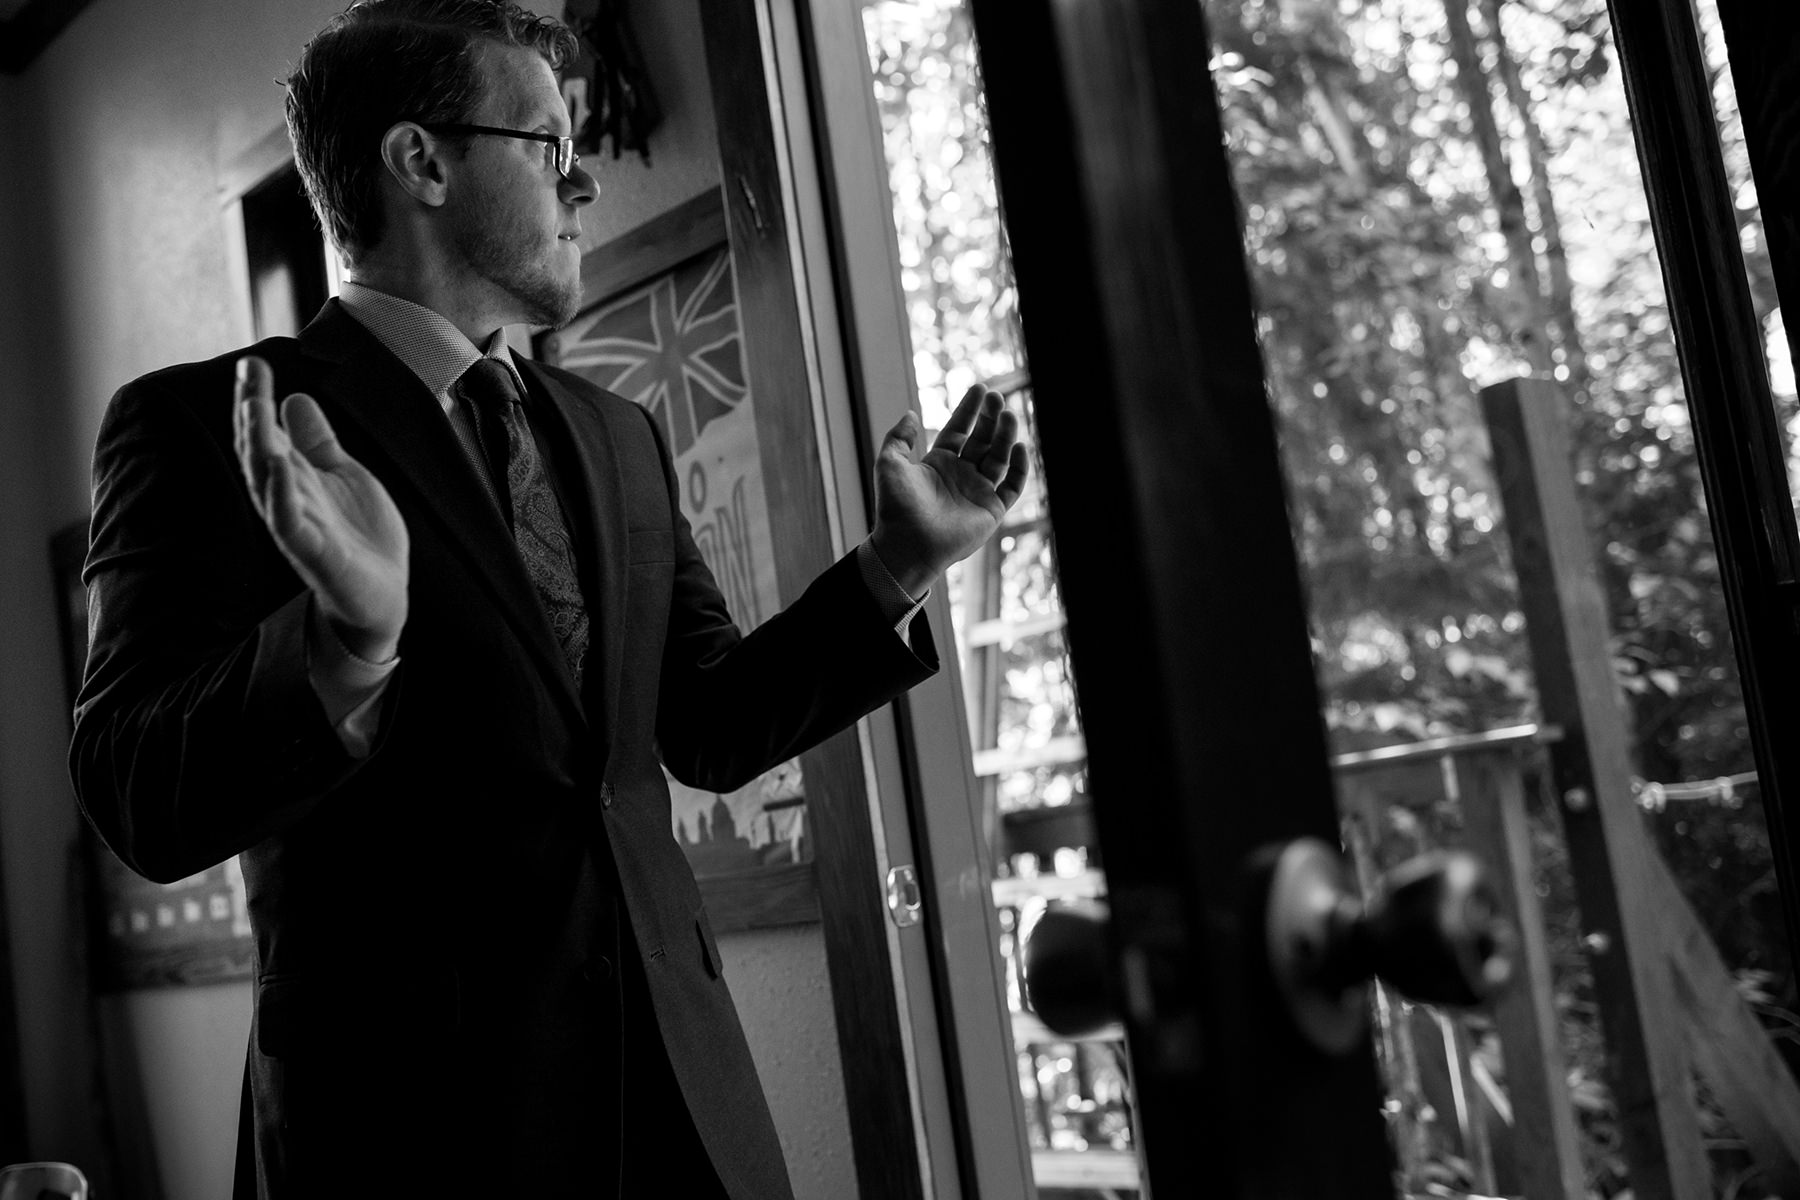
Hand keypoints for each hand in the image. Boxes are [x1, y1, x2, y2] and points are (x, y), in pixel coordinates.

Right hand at [233, 356, 408, 660]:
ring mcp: (298, 526)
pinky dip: (282, 496)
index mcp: (294, 478)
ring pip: (267, 483)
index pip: (267, 434)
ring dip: (258, 446)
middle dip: (250, 412)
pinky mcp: (314, 553)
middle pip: (259, 451)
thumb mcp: (341, 475)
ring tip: (253, 408)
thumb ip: (316, 441)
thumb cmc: (359, 534)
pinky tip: (281, 467)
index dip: (257, 399)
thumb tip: (293, 398)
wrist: (383, 592)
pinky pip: (290, 524)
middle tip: (247, 373)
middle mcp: (287, 499)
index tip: (251, 363)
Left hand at [871, 384, 1029, 596]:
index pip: (959, 430)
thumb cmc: (894, 507)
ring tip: (1008, 415)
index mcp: (939, 463)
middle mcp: (961, 475)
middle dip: (990, 418)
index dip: (969, 409)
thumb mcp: (889, 464)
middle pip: (982, 440)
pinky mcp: (991, 511)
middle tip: (997, 397)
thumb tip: (910, 413)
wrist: (906, 544)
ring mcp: (978, 492)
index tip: (979, 389)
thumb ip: (899, 437)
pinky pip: (1012, 486)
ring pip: (999, 458)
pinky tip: (1020, 447)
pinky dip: (1019, 468)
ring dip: (1005, 436)